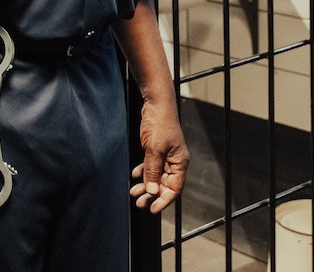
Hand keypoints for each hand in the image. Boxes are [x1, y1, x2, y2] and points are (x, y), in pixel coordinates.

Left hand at [130, 98, 189, 213]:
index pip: (174, 188)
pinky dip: (143, 172)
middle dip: (152, 194)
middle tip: (138, 202)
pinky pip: (150, 166)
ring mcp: (165, 156)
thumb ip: (153, 170)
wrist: (156, 104)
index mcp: (180, 163)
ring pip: (155, 176)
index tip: (152, 209)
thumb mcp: (154, 149)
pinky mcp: (155, 149)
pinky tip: (134, 175)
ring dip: (145, 185)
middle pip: (164, 185)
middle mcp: (174, 161)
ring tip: (133, 192)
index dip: (164, 200)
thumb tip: (152, 191)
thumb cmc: (160, 124)